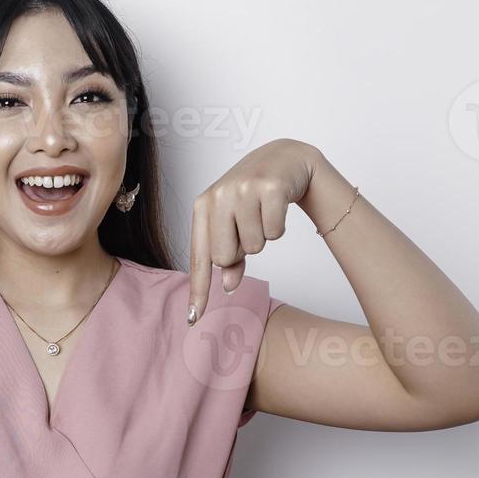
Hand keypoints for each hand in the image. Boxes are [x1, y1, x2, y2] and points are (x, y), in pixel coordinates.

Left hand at [188, 138, 319, 323]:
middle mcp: (218, 196)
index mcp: (203, 205)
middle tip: (249, 225)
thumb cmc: (255, 193)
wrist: (285, 158)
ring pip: (254, 247)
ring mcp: (243, 190)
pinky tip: (276, 206)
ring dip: (263, 236)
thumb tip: (227, 285)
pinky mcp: (269, 188)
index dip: (198, 290)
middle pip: (225, 257)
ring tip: (262, 212)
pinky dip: (279, 226)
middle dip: (242, 251)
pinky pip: (274, 233)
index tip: (193, 318)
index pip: (199, 257)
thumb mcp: (235, 221)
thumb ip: (230, 254)